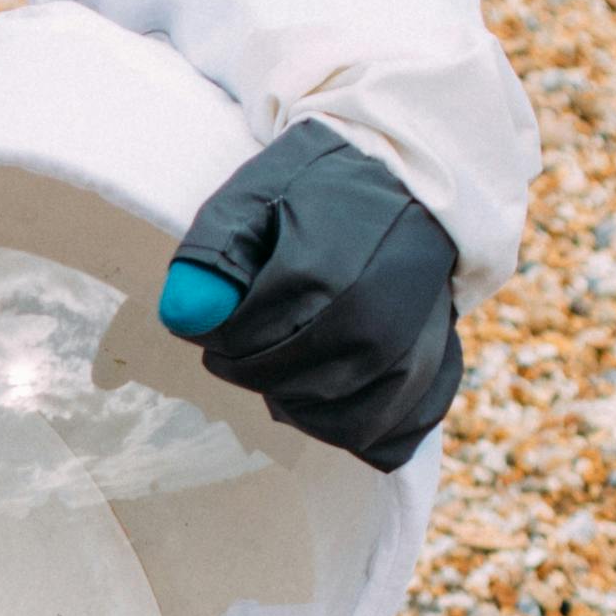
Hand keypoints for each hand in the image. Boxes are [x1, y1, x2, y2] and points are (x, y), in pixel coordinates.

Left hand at [155, 122, 464, 468]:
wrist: (413, 184)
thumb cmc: (323, 188)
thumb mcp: (255, 194)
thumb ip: (214, 251)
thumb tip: (182, 312)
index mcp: (322, 270)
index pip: (243, 338)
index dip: (218, 333)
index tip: (220, 316)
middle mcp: (371, 318)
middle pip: (284, 379)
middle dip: (250, 367)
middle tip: (243, 344)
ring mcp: (410, 350)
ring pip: (332, 417)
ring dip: (294, 401)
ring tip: (282, 368)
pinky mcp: (432, 370)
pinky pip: (383, 432)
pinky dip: (345, 426)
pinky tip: (323, 398)